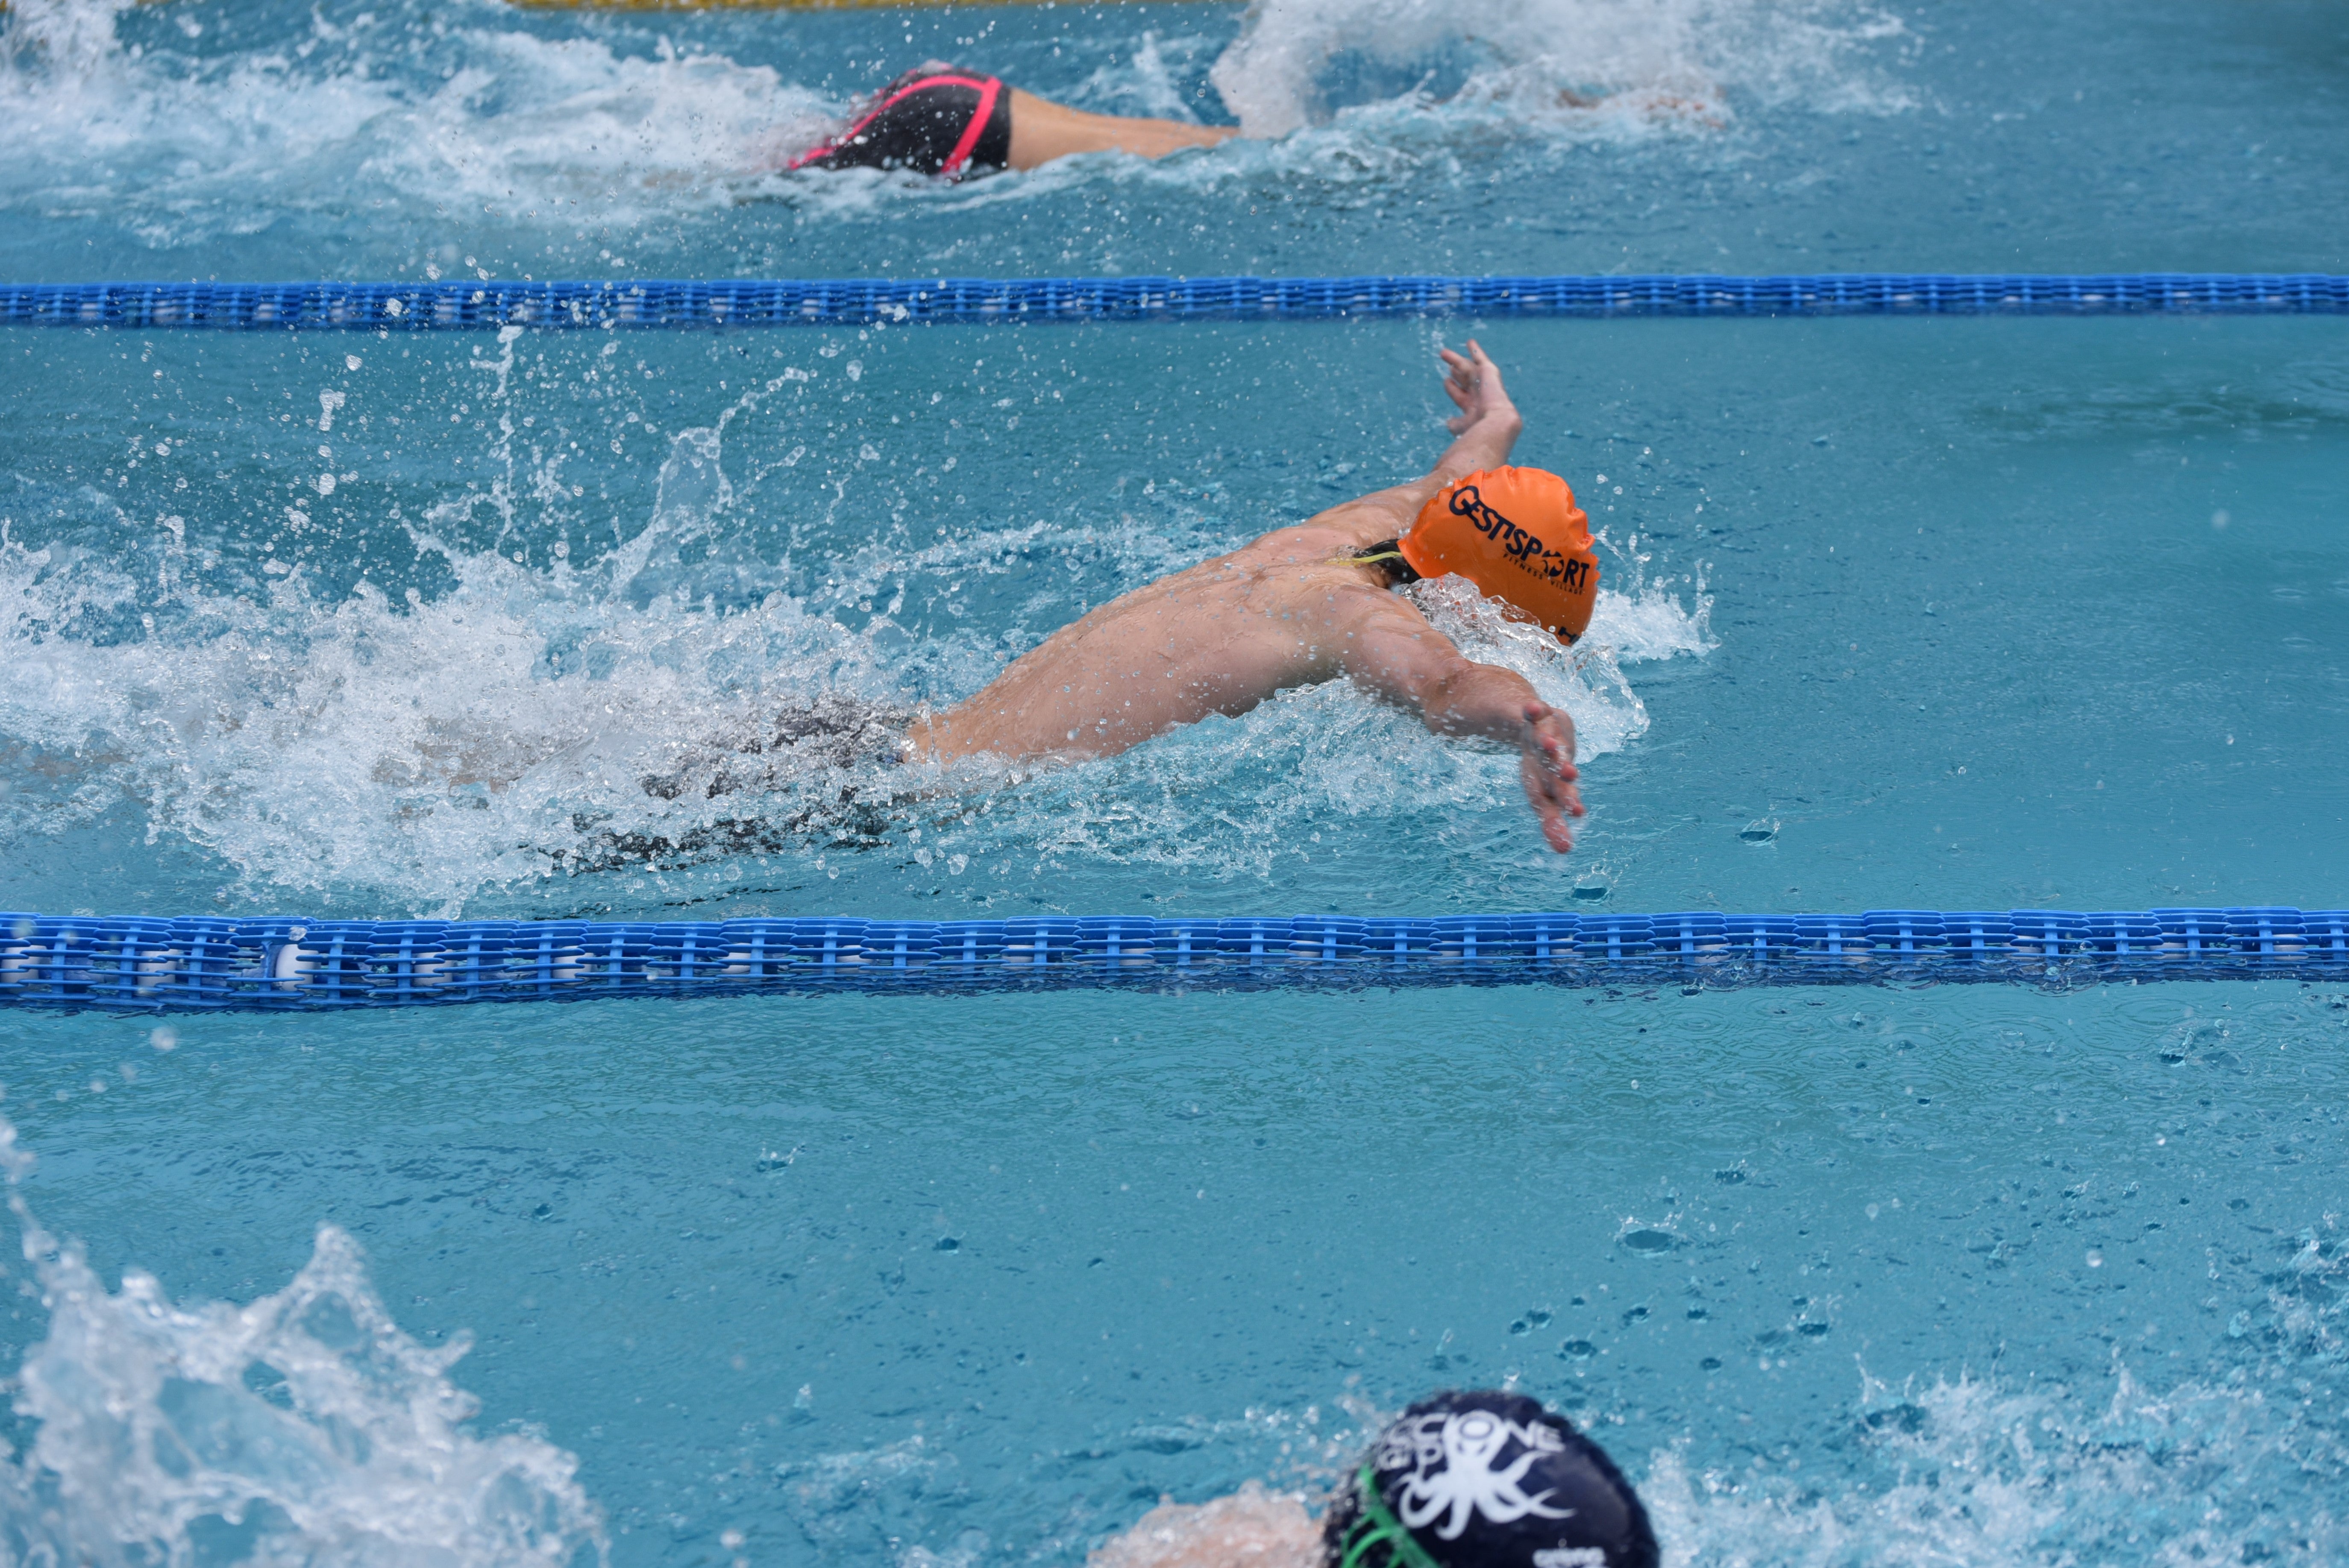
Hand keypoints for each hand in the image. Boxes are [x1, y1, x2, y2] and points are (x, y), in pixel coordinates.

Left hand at [1439, 339, 1520, 436]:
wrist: (1496, 421)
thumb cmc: (1479, 427)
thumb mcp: (1461, 427)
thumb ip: (1454, 424)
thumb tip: (1449, 422)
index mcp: (1473, 406)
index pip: (1459, 393)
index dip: (1452, 387)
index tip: (1446, 380)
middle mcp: (1479, 393)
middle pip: (1464, 379)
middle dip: (1456, 372)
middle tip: (1449, 366)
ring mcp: (1484, 382)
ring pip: (1467, 367)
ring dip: (1455, 360)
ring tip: (1442, 353)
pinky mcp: (1488, 371)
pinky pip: (1481, 358)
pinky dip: (1475, 350)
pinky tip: (1469, 342)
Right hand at [1517, 701, 1583, 852]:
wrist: (1539, 721)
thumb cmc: (1544, 764)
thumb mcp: (1543, 792)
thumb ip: (1551, 820)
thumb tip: (1564, 852)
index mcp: (1554, 779)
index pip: (1558, 796)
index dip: (1566, 804)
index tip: (1578, 816)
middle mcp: (1554, 759)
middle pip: (1556, 772)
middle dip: (1563, 782)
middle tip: (1573, 794)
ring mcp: (1545, 735)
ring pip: (1547, 740)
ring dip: (1549, 743)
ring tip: (1551, 748)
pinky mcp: (1535, 715)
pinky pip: (1533, 712)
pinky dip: (1532, 709)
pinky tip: (1532, 707)